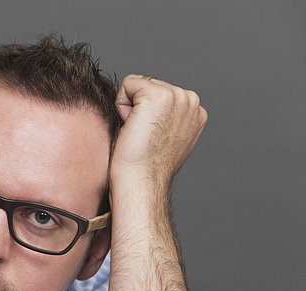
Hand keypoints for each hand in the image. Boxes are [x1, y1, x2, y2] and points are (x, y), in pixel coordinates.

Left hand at [110, 74, 207, 192]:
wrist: (140, 180)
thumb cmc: (145, 167)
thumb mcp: (165, 138)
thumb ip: (166, 119)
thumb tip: (154, 112)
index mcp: (196, 111)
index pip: (159, 91)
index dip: (146, 114)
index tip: (150, 138)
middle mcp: (191, 101)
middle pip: (148, 85)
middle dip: (138, 109)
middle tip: (142, 137)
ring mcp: (178, 97)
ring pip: (138, 84)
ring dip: (130, 108)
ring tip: (139, 133)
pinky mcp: (159, 96)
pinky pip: (128, 84)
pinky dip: (121, 105)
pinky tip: (132, 127)